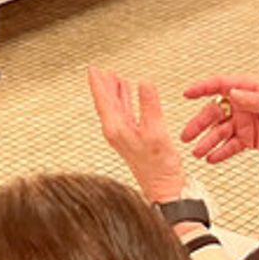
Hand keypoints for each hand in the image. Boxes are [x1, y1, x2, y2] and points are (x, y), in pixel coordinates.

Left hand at [88, 67, 185, 202]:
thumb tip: (144, 83)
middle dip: (104, 85)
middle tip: (100, 70)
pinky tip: (129, 95)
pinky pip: (125, 113)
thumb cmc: (159, 168)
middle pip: (106, 103)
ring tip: (114, 78)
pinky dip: (125, 101)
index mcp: (116, 130)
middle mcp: (116, 132)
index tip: (92, 69)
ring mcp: (124, 136)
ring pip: (115, 107)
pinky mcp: (134, 138)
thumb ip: (149, 106)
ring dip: (114, 92)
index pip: (103, 101)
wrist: (166, 190)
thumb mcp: (156, 132)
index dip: (97, 83)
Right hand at [180, 75, 258, 165]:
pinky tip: (212, 158)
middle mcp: (244, 105)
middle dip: (200, 123)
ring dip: (208, 141)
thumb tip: (233, 93)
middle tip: (187, 136)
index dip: (203, 88)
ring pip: (220, 131)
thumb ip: (255, 100)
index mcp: (251, 89)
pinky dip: (220, 152)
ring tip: (198, 152)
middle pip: (215, 111)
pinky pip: (231, 145)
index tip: (188, 93)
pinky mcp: (249, 140)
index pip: (222, 85)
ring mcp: (245, 123)